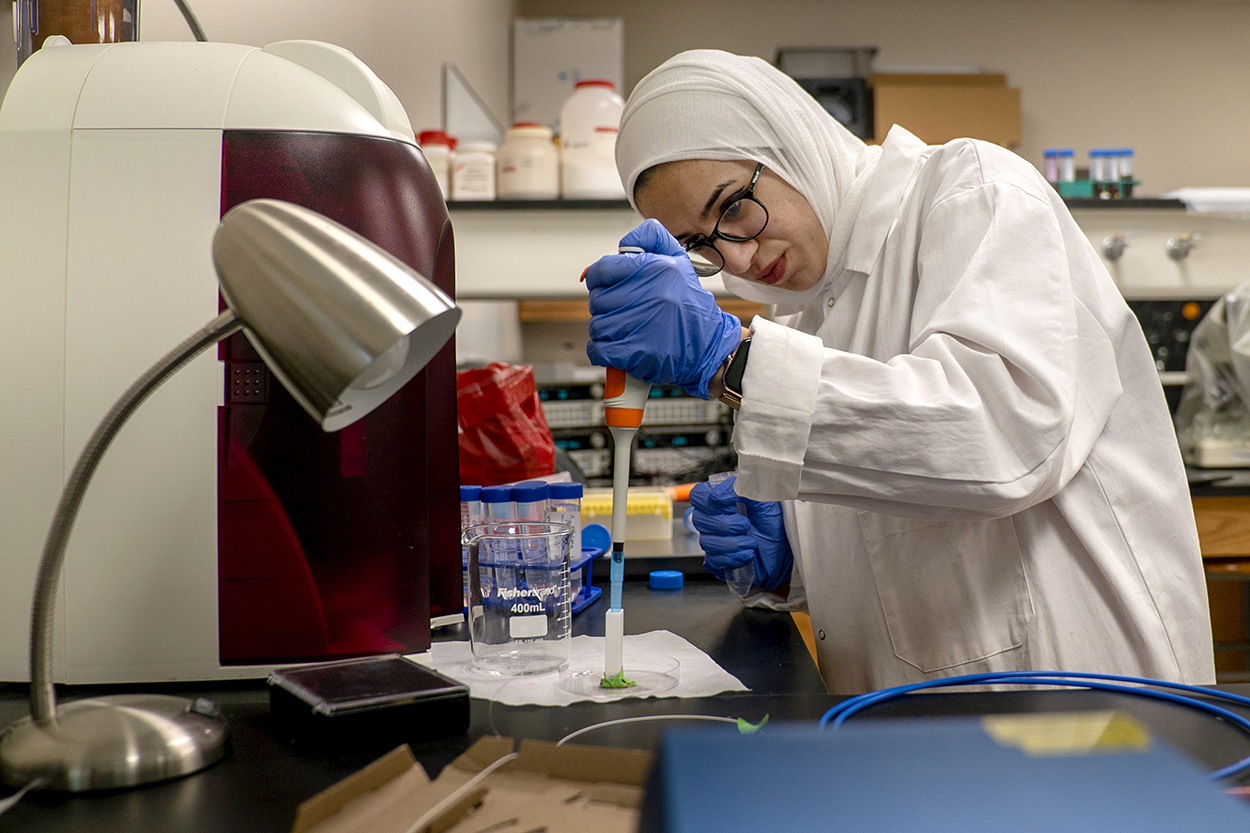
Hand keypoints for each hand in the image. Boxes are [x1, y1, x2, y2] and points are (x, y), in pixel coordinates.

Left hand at [585, 219, 741, 398]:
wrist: (708, 346)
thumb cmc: (689, 305)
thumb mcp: (678, 260)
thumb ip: (651, 239)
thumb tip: (621, 245)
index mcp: (656, 268)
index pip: (602, 270)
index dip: (599, 279)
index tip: (607, 287)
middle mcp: (649, 294)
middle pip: (597, 299)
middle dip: (606, 307)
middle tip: (624, 311)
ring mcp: (641, 324)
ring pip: (597, 325)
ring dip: (606, 330)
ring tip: (626, 330)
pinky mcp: (636, 352)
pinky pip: (599, 349)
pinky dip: (603, 351)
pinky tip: (618, 347)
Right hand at [689, 475, 791, 589]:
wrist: (787, 548)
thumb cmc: (774, 522)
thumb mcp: (762, 497)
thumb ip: (740, 488)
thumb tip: (717, 496)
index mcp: (721, 500)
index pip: (698, 495)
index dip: (710, 501)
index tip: (731, 505)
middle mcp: (714, 519)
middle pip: (699, 520)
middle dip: (725, 525)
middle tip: (745, 525)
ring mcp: (715, 541)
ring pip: (706, 542)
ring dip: (732, 544)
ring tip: (751, 543)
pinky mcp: (720, 561)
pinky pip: (713, 561)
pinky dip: (732, 559)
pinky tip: (747, 555)